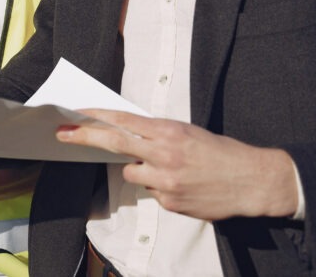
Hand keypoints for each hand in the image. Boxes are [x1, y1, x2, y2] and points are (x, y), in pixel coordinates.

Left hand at [57, 109, 297, 220]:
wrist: (253, 181)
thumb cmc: (221, 152)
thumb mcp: (189, 132)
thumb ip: (158, 133)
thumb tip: (128, 133)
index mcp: (169, 131)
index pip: (123, 120)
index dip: (96, 116)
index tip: (76, 113)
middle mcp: (163, 154)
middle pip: (114, 143)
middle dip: (84, 137)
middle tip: (62, 133)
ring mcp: (165, 181)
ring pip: (132, 172)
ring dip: (140, 168)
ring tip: (168, 168)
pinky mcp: (169, 202)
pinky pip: (152, 191)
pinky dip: (160, 187)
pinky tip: (183, 184)